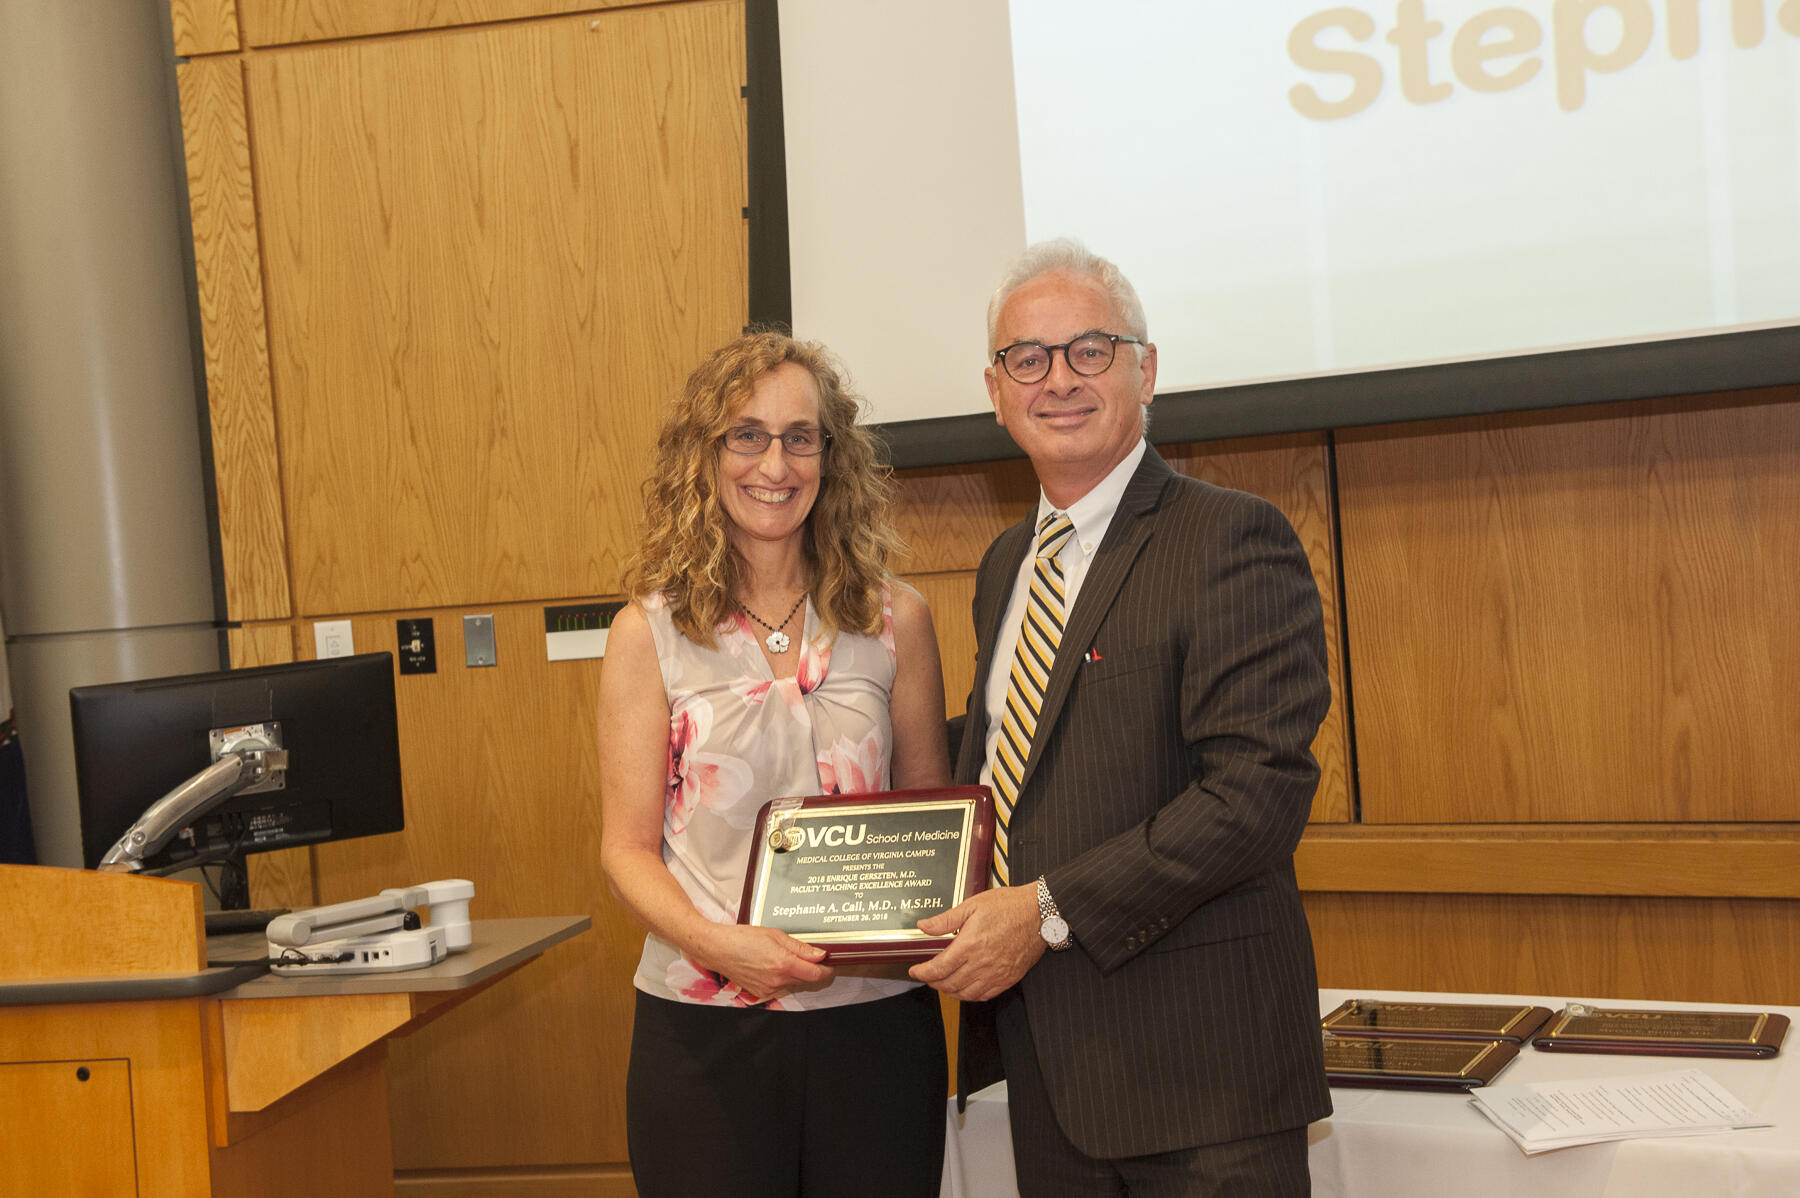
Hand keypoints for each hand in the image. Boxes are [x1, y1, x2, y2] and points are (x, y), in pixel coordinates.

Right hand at [694, 924, 833, 1003]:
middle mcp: (777, 980)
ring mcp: (768, 989)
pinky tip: (771, 965)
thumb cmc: (742, 938)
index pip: (815, 974)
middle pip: (806, 980)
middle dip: (811, 970)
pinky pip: (779, 987)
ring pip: (792, 983)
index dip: (827, 970)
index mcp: (783, 964)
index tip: (830, 964)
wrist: (717, 949)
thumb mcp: (775, 935)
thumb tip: (819, 955)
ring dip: (795, 973)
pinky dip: (781, 978)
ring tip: (783, 957)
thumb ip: (800, 947)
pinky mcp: (760, 993)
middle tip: (811, 957)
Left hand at [907, 883, 1044, 1000]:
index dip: (922, 973)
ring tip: (942, 983)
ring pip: (965, 994)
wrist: (1040, 913)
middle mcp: (981, 963)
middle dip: (933, 982)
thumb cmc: (1009, 906)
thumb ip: (946, 920)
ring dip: (949, 991)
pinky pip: (984, 996)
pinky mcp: (1008, 979)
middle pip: (949, 984)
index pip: (938, 968)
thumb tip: (924, 926)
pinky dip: (970, 996)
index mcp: (970, 945)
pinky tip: (965, 988)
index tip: (915, 971)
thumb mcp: (973, 905)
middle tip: (927, 976)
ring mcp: (996, 974)